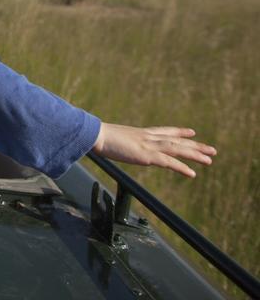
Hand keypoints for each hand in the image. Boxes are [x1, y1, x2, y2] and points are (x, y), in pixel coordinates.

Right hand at [92, 123, 215, 177]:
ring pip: (177, 149)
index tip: (192, 132)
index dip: (179, 132)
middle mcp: (147, 137)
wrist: (93, 135)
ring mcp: (147, 145)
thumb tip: (110, 144)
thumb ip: (117, 141)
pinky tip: (192, 174)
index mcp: (140, 133)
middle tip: (211, 150)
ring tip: (210, 160)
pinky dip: (181, 167)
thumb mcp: (110, 138)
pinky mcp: (145, 155)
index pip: (164, 131)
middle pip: (176, 140)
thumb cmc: (96, 136)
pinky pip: (168, 162)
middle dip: (195, 145)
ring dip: (194, 154)